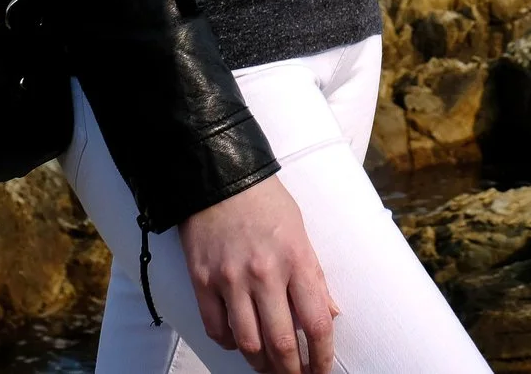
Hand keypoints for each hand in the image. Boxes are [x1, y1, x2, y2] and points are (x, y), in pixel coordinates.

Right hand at [177, 175, 339, 372]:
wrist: (219, 177)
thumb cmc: (265, 202)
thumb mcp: (301, 232)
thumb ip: (314, 276)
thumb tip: (327, 314)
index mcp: (296, 260)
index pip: (316, 324)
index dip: (321, 357)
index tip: (321, 372)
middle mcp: (265, 274)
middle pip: (281, 344)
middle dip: (291, 371)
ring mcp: (231, 279)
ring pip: (248, 343)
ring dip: (260, 364)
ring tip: (268, 367)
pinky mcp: (202, 281)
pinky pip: (216, 328)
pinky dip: (228, 343)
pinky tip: (238, 342)